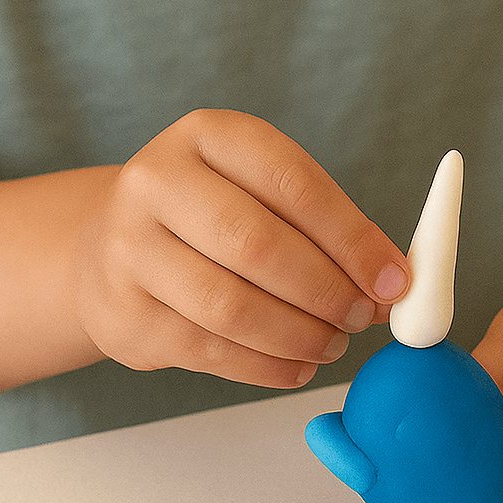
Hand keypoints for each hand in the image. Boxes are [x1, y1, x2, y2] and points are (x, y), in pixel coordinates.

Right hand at [75, 109, 408, 387]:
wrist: (108, 250)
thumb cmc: (208, 221)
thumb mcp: (261, 196)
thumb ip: (325, 231)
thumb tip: (394, 281)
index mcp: (207, 136)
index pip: (292, 183)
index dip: (352, 237)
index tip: (394, 279)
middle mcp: (157, 182)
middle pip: (258, 245)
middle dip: (325, 291)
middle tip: (361, 317)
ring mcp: (131, 250)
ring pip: (231, 306)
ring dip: (298, 335)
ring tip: (333, 345)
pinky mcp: (125, 312)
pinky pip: (210, 351)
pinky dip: (268, 366)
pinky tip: (298, 366)